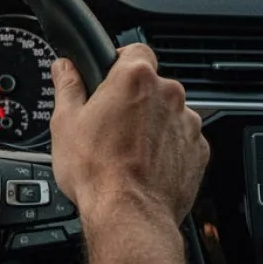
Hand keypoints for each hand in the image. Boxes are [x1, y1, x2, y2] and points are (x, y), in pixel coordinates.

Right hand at [48, 44, 207, 228]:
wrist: (128, 215)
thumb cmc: (97, 171)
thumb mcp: (65, 122)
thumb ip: (67, 86)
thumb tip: (64, 68)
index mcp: (135, 78)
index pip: (135, 48)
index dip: (119, 61)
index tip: (109, 77)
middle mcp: (168, 95)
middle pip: (151, 84)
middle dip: (133, 99)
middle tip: (109, 123)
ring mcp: (188, 124)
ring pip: (167, 113)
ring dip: (151, 124)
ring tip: (125, 150)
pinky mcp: (198, 151)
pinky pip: (181, 140)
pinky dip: (166, 148)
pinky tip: (143, 165)